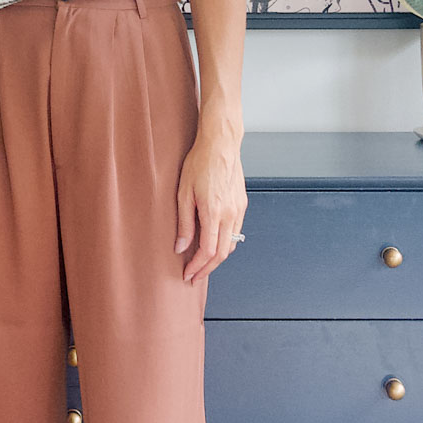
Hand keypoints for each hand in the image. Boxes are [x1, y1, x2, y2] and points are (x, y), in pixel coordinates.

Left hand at [175, 124, 246, 283]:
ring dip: (217, 259)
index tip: (187, 275)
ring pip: (231, 245)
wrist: (221, 145)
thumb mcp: (183, 194)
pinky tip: (214, 245)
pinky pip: (236, 232)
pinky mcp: (242, 205)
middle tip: (194, 277)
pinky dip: (225, 244)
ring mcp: (238, 210)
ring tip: (203, 265)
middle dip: (207, 269)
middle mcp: (229, 214)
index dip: (197, 267)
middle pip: (221, 254)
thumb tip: (181, 247)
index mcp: (213, 212)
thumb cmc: (199, 164)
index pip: (207, 251)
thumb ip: (184, 223)